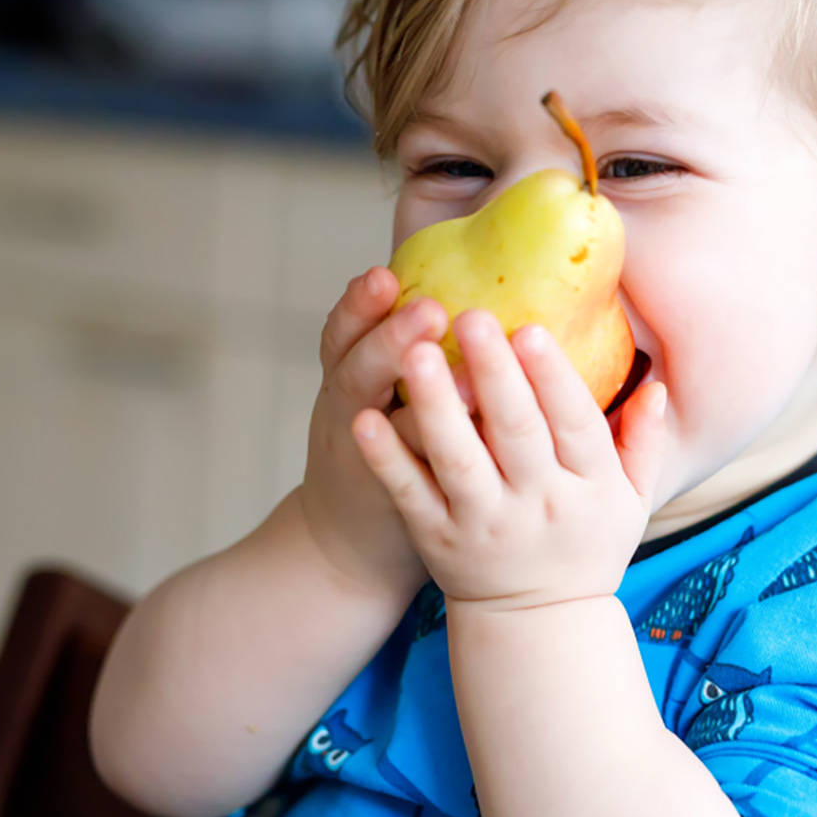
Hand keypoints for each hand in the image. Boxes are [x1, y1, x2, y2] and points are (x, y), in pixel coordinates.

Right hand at [296, 267, 448, 597]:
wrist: (348, 544)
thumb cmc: (376, 447)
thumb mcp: (372, 390)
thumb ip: (401, 343)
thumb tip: (460, 278)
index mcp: (346, 377)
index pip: (342, 332)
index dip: (358, 304)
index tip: (384, 273)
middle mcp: (349, 413)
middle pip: (356, 370)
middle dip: (389, 338)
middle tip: (430, 310)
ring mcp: (368, 461)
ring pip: (385, 427)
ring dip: (422, 401)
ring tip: (462, 377)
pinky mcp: (401, 502)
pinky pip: (415, 479)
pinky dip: (437, 460)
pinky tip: (473, 441)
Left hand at [350, 307, 668, 612]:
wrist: (539, 626)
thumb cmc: (586, 546)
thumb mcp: (632, 501)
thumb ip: (643, 442)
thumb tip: (657, 384)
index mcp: (590, 487)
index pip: (576, 425)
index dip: (555, 378)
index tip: (531, 329)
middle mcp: (538, 504)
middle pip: (517, 433)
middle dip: (495, 374)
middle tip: (471, 317)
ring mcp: (484, 524)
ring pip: (459, 460)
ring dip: (437, 406)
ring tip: (413, 353)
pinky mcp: (438, 540)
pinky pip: (411, 495)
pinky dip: (388, 459)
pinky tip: (367, 419)